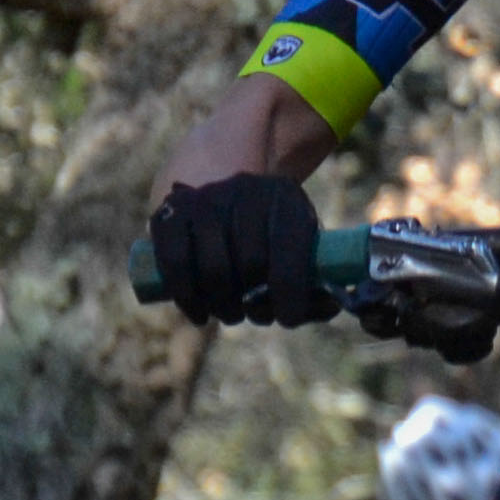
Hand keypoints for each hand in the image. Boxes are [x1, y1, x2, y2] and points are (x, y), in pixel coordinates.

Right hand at [141, 172, 340, 327]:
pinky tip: (200, 314)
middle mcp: (244, 190)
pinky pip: (175, 264)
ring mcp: (204, 198)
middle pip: (251, 265)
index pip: (289, 251)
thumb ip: (316, 279)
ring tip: (231, 314)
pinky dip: (187, 298)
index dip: (290, 294)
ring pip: (214, 271)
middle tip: (256, 314)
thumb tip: (330, 306)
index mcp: (285, 196)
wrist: (222, 180)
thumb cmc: (270, 229)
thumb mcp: (299, 240)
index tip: (288, 319)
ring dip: (224, 306)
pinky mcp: (170, 212)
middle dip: (256, 302)